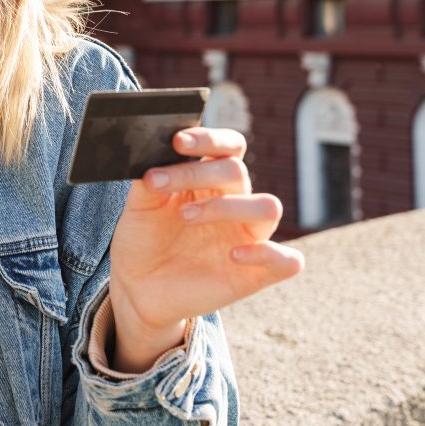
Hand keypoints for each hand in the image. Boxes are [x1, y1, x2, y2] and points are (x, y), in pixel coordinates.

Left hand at [108, 127, 303, 369]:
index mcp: (209, 179)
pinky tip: (233, 255)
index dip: (209, 139)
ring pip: (268, 207)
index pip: (228, 147)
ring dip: (227, 207)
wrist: (137, 286)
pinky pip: (288, 260)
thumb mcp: (138, 206)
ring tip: (186, 216)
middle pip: (237, 171)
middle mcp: (234, 202)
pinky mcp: (256, 273)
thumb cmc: (143, 239)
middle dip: (198, 172)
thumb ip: (149, 179)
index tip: (177, 142)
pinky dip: (267, 254)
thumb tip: (152, 151)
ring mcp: (248, 237)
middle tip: (159, 184)